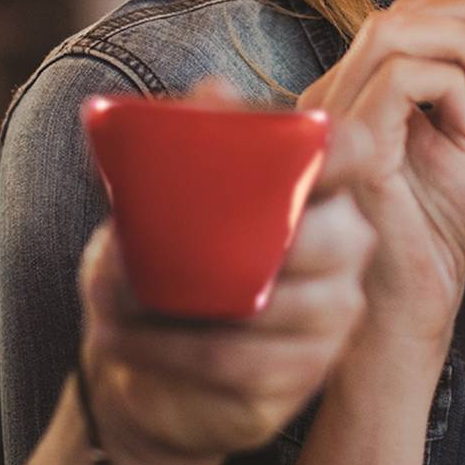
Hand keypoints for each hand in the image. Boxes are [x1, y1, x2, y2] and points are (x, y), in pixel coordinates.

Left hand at [77, 100, 376, 464]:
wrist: (149, 353)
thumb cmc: (170, 255)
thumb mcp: (164, 191)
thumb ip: (192, 139)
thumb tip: (213, 89)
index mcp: (323, 187)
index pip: (355, 153)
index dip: (338, 148)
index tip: (295, 148)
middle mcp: (346, 247)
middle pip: (325, 237)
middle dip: (234, 240)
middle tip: (149, 240)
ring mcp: (334, 316)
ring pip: (272, 306)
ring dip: (179, 302)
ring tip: (108, 295)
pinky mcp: (304, 374)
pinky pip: (241, 361)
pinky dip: (169, 350)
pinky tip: (118, 336)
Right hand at [297, 0, 464, 344]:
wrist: (407, 318)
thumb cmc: (428, 244)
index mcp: (362, 89)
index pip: (408, 8)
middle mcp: (337, 94)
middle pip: (404, 9)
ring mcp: (333, 118)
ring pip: (395, 28)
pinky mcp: (348, 147)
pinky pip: (396, 77)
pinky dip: (449, 83)